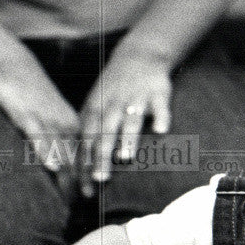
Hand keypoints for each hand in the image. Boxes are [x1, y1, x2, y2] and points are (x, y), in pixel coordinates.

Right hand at [0, 50, 80, 198]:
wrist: (12, 66)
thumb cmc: (32, 95)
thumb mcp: (51, 116)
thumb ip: (59, 138)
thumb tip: (64, 163)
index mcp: (74, 125)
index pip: (86, 155)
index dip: (91, 175)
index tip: (96, 194)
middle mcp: (65, 125)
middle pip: (77, 157)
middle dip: (84, 180)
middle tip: (91, 200)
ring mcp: (48, 122)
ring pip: (62, 152)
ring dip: (69, 175)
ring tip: (75, 196)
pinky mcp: (29, 117)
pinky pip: (39, 137)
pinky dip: (46, 152)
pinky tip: (52, 168)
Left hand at [78, 44, 173, 196]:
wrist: (138, 57)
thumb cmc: (115, 90)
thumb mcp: (96, 106)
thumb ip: (91, 133)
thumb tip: (82, 167)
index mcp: (96, 110)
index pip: (87, 140)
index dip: (85, 163)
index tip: (85, 188)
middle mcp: (113, 105)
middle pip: (105, 133)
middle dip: (101, 156)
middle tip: (100, 179)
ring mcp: (135, 99)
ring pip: (130, 120)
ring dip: (128, 138)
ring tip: (126, 157)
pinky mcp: (157, 94)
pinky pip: (160, 106)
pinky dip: (161, 116)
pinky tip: (162, 130)